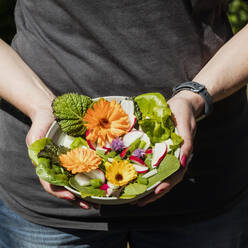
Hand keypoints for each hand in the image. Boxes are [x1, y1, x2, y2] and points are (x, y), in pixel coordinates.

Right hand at [26, 107, 91, 209]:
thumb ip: (34, 144)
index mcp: (47, 166)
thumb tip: (36, 154)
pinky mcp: (79, 155)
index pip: (51, 185)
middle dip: (78, 198)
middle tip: (92, 205)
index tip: (71, 196)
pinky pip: (87, 166)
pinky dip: (94, 175)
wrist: (51, 112)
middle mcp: (59, 167)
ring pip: (78, 180)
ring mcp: (70, 162)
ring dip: (88, 191)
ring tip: (100, 200)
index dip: (60, 192)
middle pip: (68, 187)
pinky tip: (103, 180)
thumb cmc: (41, 124)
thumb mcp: (35, 135)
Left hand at [136, 91, 202, 206]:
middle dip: (152, 192)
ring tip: (134, 195)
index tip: (155, 193)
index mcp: (181, 155)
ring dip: (146, 186)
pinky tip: (133, 175)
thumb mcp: (187, 126)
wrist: (182, 103)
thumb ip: (187, 144)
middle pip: (163, 179)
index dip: (166, 186)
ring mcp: (164, 153)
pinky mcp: (157, 147)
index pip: (174, 176)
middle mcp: (172, 157)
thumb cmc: (185, 113)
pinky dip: (143, 170)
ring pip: (156, 173)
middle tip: (138, 202)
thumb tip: (183, 163)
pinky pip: (149, 161)